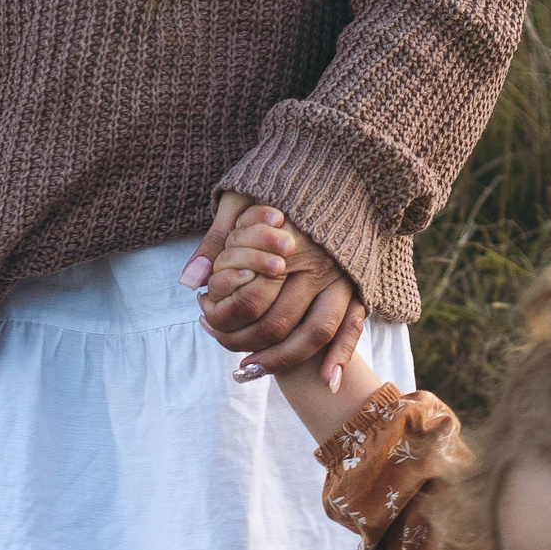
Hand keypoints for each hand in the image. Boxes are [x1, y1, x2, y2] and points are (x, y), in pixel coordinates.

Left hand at [189, 198, 367, 388]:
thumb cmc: (284, 182)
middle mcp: (318, 265)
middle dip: (247, 344)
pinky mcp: (361, 283)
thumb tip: (190, 283)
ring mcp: (343, 277)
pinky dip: (341, 356)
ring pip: (315, 333)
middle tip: (224, 351)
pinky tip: (327, 381)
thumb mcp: (242, 197)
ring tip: (253, 370)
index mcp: (286, 245)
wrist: (345, 168)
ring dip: (284, 361)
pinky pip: (354, 326)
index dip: (223, 318)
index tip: (204, 321)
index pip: (250, 300)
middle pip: (280, 323)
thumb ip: (217, 239)